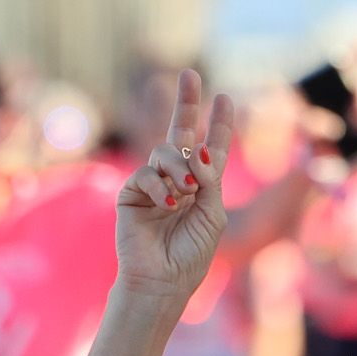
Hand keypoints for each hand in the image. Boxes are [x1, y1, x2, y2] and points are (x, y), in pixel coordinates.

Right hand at [114, 68, 234, 306]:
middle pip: (182, 134)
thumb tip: (198, 150)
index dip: (219, 124)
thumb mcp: (213, 214)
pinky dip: (159, 188)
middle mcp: (177, 181)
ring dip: (179, 169)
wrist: (162, 281)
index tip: (225, 98)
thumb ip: (210, 180)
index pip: (213, 149)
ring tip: (184, 192)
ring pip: (166, 153)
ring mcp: (153, 185)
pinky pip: (146, 174)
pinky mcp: (131, 194)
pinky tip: (166, 206)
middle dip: (187, 103)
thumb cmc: (191, 255)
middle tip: (190, 74)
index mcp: (202, 187)